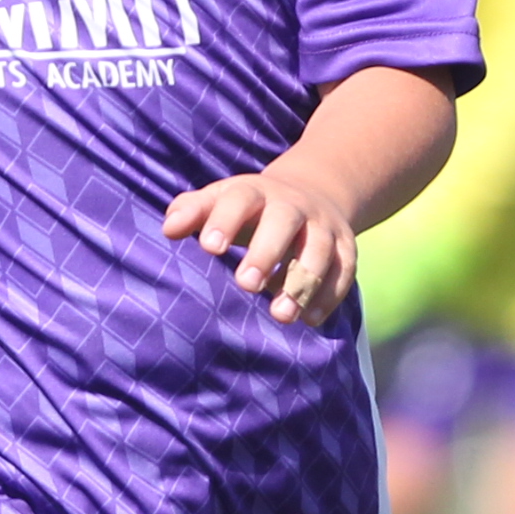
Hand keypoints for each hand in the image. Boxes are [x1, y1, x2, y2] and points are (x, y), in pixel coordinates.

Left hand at [166, 160, 365, 327]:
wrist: (311, 194)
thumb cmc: (248, 209)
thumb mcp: (220, 201)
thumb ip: (192, 212)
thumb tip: (169, 229)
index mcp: (255, 192)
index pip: (240, 200)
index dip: (225, 221)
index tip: (210, 247)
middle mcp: (292, 206)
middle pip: (283, 222)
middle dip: (266, 253)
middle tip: (246, 285)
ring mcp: (322, 226)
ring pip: (318, 251)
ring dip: (302, 283)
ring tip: (281, 315)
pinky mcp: (345, 248)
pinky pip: (343, 271)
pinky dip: (328, 296)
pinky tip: (309, 320)